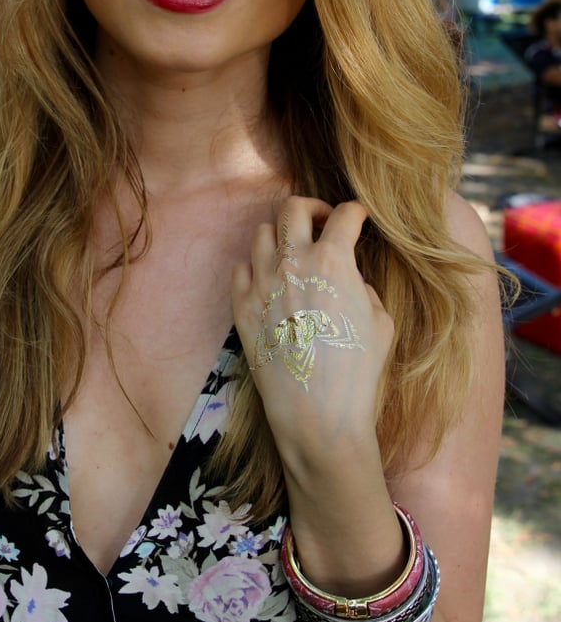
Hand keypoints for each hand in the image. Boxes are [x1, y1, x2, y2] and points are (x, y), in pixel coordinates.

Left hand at [232, 197, 393, 476]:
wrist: (317, 413)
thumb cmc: (357, 371)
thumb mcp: (380, 322)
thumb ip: (364, 287)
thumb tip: (350, 277)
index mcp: (333, 261)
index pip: (344, 216)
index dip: (356, 212)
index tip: (358, 216)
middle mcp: (293, 263)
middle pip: (294, 208)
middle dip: (313, 208)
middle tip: (324, 222)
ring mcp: (261, 283)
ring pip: (262, 234)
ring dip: (282, 236)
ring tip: (294, 252)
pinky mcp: (241, 307)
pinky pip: (240, 268)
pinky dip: (256, 267)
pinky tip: (271, 280)